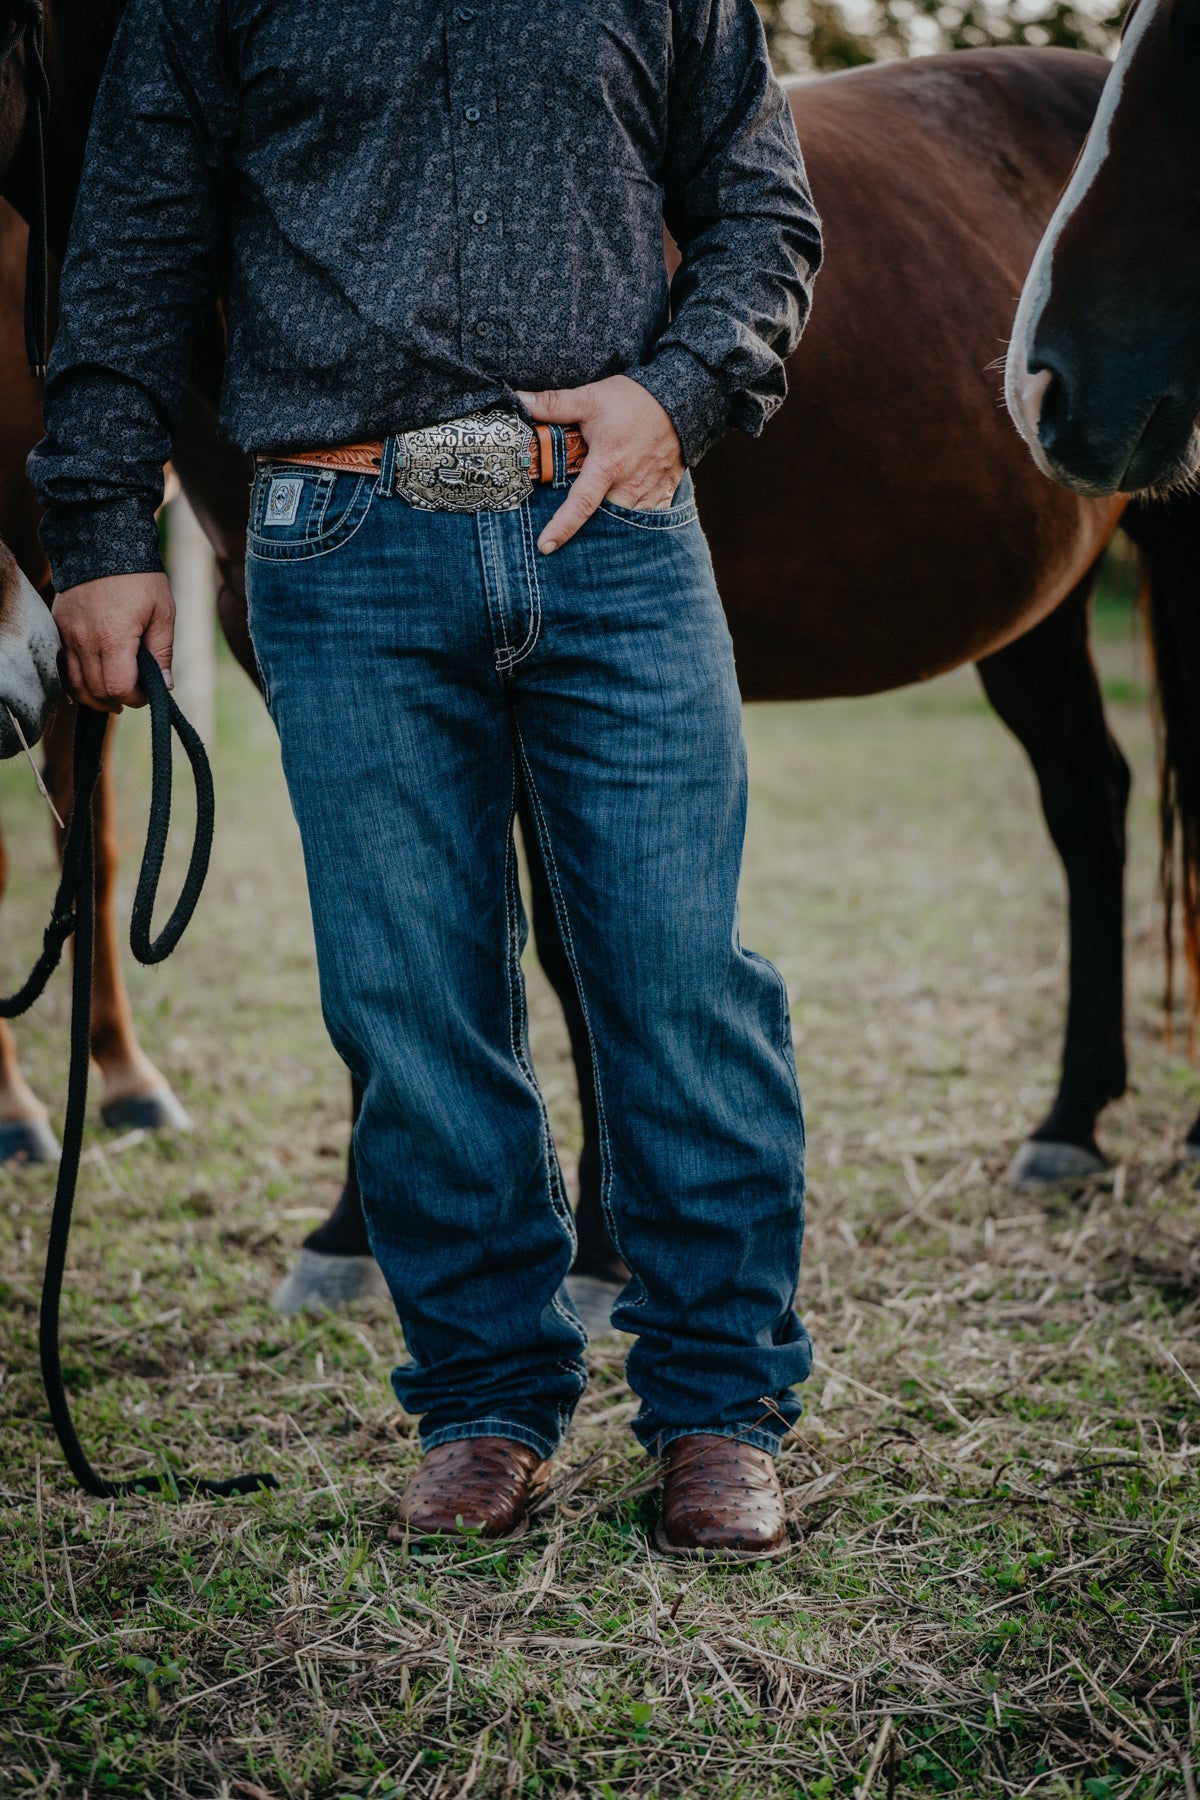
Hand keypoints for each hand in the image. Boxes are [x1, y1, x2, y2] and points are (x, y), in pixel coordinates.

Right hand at [52, 572, 174, 712]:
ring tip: (112, 698)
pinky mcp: (57, 627)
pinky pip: (62, 667)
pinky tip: (91, 684)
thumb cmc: (139, 578)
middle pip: (97, 690)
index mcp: (114, 637)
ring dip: (95, 697)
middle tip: (133, 694)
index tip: (147, 693)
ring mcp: (67, 634)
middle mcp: (84, 639)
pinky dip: (76, 682)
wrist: (101, 543)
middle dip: (118, 699)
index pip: (119, 687)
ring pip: (75, 684)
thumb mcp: (163, 613)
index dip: (135, 698)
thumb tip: (164, 686)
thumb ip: (162, 652)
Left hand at [515, 374, 684, 553]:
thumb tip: (519, 401)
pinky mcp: (664, 493)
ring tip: (596, 527)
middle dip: (588, 530)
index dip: (562, 528)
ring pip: (625, 522)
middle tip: (571, 535)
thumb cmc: (634, 401)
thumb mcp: (590, 398)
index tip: (546, 546)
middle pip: (603, 520)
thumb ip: (554, 404)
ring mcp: (649, 492)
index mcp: (608, 465)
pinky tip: (622, 518)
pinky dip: (634, 522)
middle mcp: (629, 485)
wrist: (680, 401)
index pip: (581, 504)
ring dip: (610, 525)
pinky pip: (648, 518)